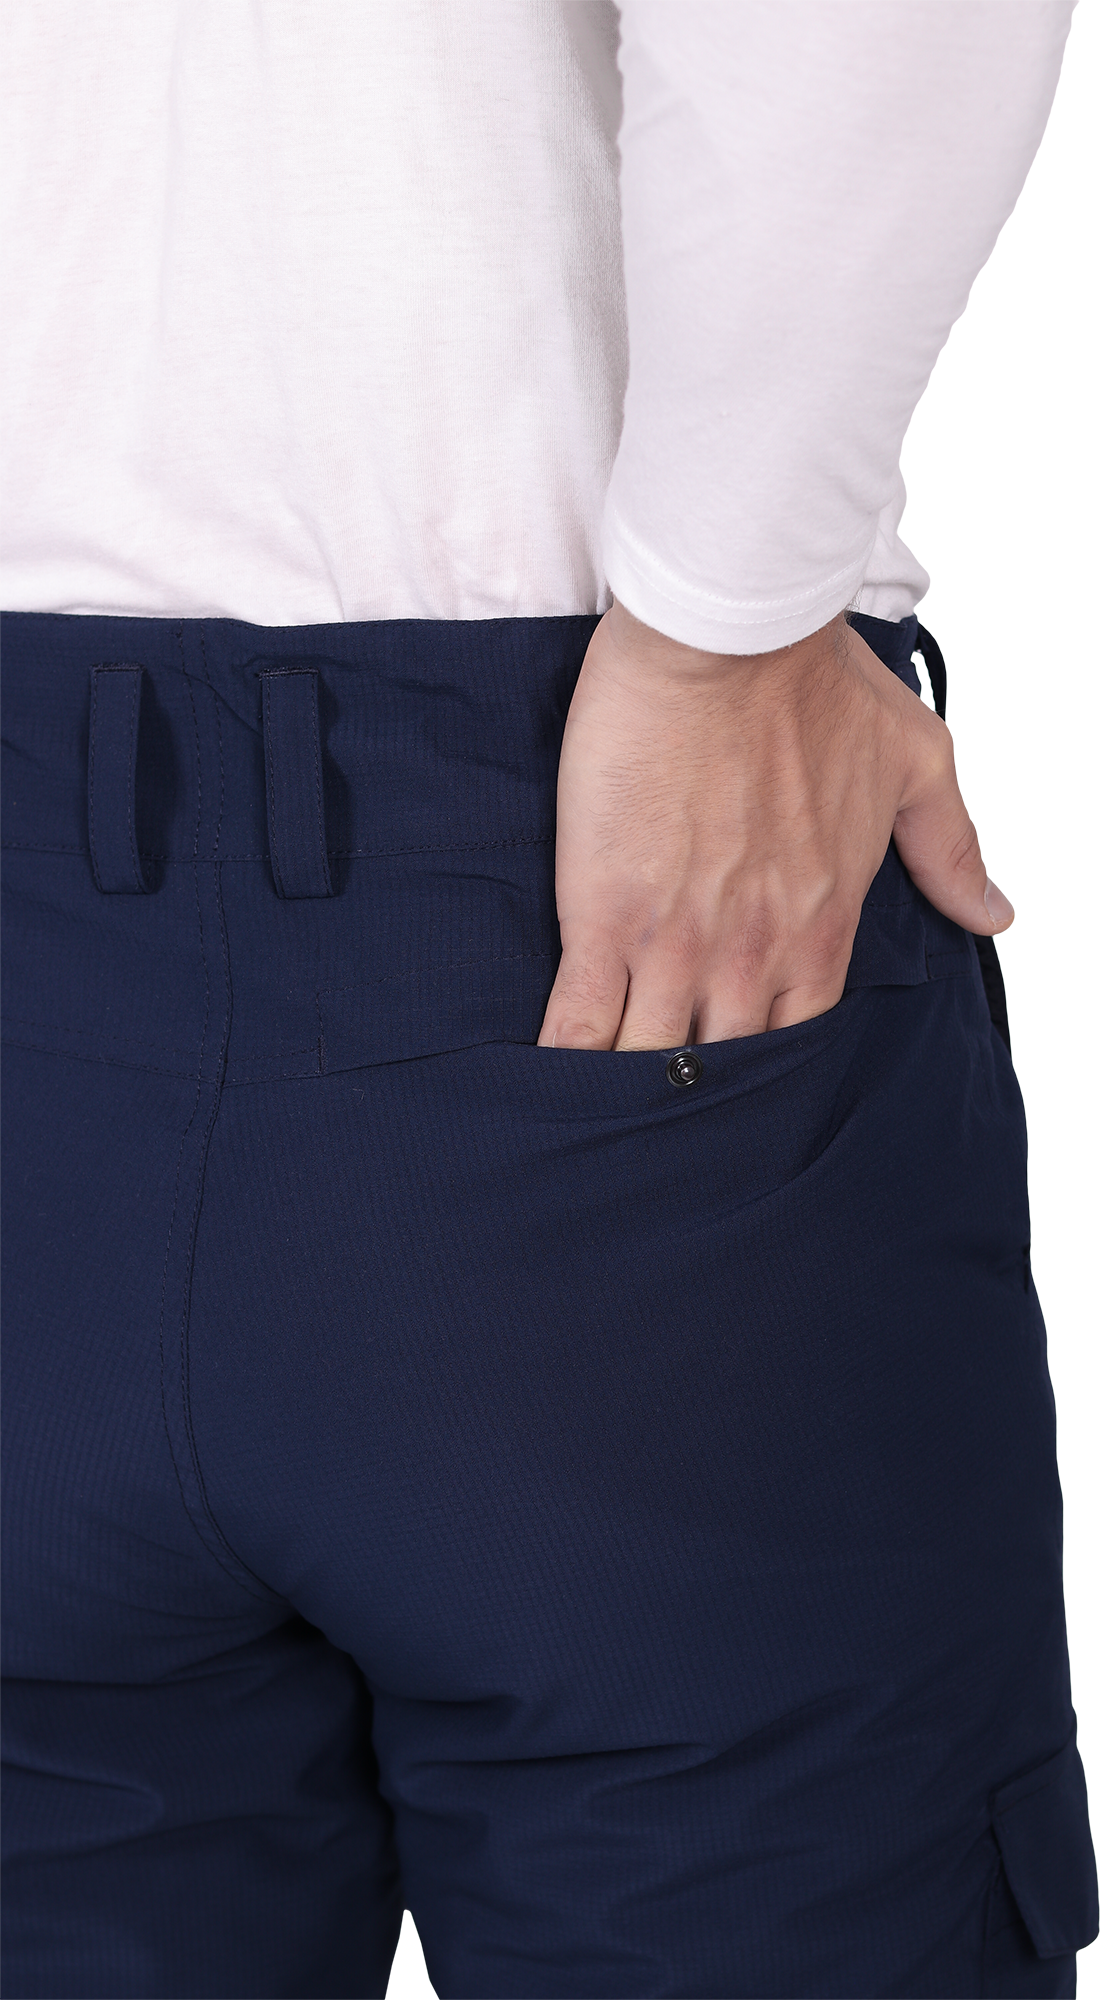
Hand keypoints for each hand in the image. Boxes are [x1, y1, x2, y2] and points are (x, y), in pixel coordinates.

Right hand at [537, 603, 1013, 1049]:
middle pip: (722, 1063)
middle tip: (660, 1094)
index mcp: (822, 924)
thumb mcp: (913, 760)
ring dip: (626, 1084)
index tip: (734, 1062)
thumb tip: (991, 912)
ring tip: (598, 1102)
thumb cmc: (807, 678)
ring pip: (652, 1057)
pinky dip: (567, 1057)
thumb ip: (950, 846)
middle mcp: (755, 951)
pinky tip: (550, 1075)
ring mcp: (677, 942)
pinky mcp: (604, 917)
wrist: (724, 632)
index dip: (764, 1060)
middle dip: (693, 1085)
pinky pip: (581, 1018)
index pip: (798, 1036)